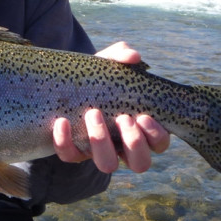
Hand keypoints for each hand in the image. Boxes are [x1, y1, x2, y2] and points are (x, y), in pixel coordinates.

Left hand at [52, 41, 170, 173]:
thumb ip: (122, 55)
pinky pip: (70, 156)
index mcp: (140, 128)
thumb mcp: (109, 64)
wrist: (64, 84)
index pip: (159, 144)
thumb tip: (133, 56)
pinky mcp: (73, 151)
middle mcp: (123, 146)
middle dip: (134, 143)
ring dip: (102, 142)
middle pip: (140, 163)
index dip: (156, 135)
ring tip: (93, 114)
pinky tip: (62, 121)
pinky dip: (65, 141)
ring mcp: (98, 151)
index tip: (144, 115)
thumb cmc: (97, 77)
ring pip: (108, 165)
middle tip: (122, 117)